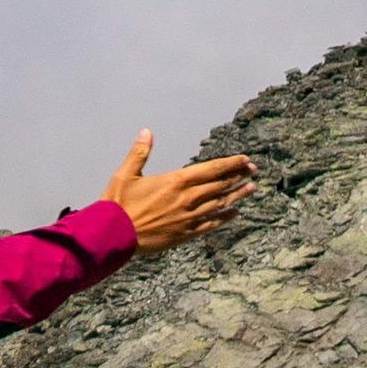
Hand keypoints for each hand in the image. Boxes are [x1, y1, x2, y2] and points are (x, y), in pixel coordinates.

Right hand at [103, 129, 254, 253]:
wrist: (113, 235)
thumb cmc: (118, 204)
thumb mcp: (125, 174)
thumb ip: (140, 153)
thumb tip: (146, 131)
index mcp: (175, 181)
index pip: (211, 169)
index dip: (231, 163)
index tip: (245, 159)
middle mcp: (187, 198)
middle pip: (220, 185)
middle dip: (238, 176)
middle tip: (253, 170)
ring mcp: (188, 217)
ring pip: (220, 204)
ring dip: (237, 195)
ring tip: (251, 188)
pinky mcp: (185, 234)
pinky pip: (211, 224)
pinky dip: (224, 218)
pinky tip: (234, 213)